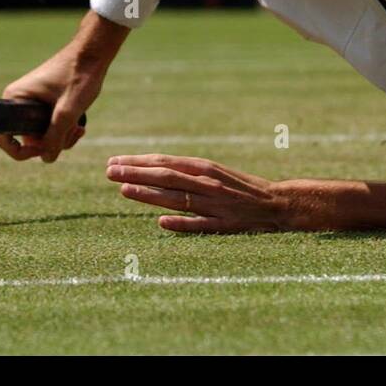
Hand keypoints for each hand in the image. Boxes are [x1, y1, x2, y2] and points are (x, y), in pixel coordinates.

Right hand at [0, 45, 95, 161]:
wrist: (94, 53)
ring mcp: (32, 103)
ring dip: (60, 138)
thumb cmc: (79, 74)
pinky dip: (63, 131)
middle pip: (26, 139)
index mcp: (14, 98)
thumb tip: (47, 158)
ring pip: (41, 135)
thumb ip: (56, 137)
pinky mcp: (44, 105)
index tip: (43, 150)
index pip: (2, 136)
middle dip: (50, 144)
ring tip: (78, 129)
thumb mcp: (67, 111)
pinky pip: (49, 127)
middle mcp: (19, 101)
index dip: (20, 151)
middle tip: (72, 135)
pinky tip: (78, 126)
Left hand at [107, 154, 287, 232]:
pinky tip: (161, 223)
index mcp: (204, 167)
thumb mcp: (214, 172)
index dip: (138, 161)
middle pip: (165, 176)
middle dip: (136, 173)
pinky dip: (181, 223)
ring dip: (150, 194)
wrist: (276, 202)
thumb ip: (186, 172)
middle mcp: (207, 182)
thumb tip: (154, 170)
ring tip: (124, 190)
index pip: (164, 162)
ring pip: (177, 197)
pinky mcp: (225, 224)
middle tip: (109, 171)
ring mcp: (215, 204)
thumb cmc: (240, 187)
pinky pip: (200, 224)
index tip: (114, 161)